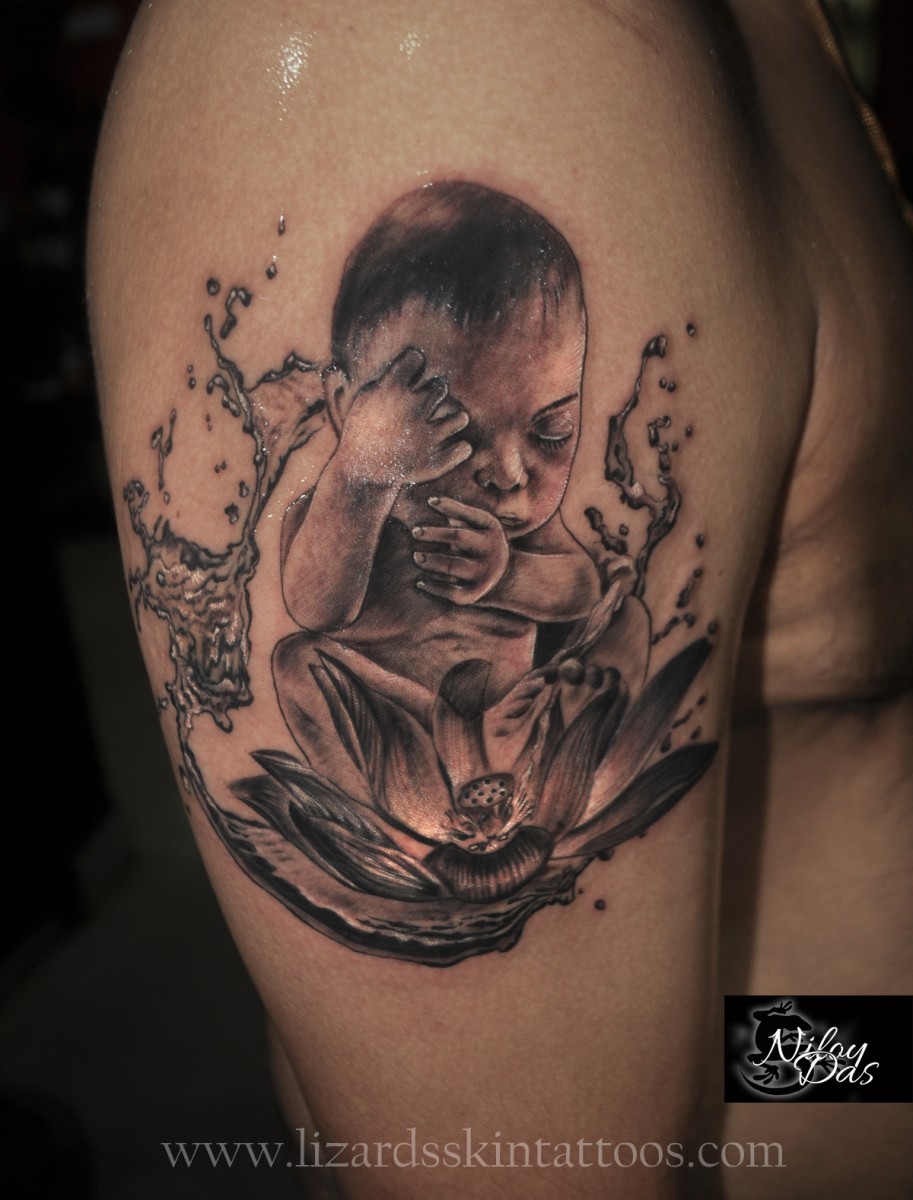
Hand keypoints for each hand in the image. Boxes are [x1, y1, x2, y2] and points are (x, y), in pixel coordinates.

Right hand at [338, 348, 470, 487]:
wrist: (360, 475)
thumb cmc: (363, 433)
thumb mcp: (366, 400)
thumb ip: (390, 378)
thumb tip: (416, 360)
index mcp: (391, 389)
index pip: (416, 358)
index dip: (413, 367)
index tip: (407, 380)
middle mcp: (412, 408)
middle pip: (440, 385)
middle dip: (433, 394)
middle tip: (421, 407)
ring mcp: (426, 434)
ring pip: (460, 417)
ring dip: (455, 421)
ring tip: (442, 428)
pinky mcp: (435, 459)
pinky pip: (464, 448)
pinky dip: (458, 450)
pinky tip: (446, 451)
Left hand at [412, 496, 510, 603]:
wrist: (507, 577)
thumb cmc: (483, 545)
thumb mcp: (481, 528)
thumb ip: (461, 517)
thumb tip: (433, 502)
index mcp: (492, 529)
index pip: (470, 514)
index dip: (450, 506)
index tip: (430, 501)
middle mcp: (491, 550)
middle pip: (458, 537)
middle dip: (434, 534)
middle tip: (415, 532)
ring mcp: (484, 573)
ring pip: (452, 565)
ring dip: (431, 560)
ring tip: (416, 556)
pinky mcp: (475, 593)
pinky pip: (451, 592)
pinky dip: (434, 587)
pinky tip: (420, 582)